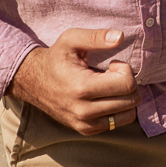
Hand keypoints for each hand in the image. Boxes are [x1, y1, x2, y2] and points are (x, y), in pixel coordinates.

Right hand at [8, 28, 140, 134]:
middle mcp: (84, 111)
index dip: (126, 70)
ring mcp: (85, 123)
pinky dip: (119, 109)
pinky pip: (118, 123)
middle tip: (112, 74)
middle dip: (129, 83)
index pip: (127, 84)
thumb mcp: (71, 39)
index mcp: (82, 88)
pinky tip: (104, 96)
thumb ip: (96, 36)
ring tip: (109, 86)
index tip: (112, 64)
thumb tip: (120, 36)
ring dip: (126, 98)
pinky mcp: (86, 130)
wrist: (33, 82)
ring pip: (129, 114)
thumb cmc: (56, 58)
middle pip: (132, 100)